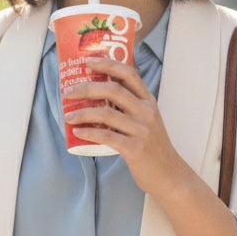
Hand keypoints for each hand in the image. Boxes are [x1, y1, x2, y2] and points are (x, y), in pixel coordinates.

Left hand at [64, 56, 184, 195]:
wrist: (168, 174)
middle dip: (86, 88)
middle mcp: (146, 112)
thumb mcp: (146, 120)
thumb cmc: (152, 146)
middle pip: (113, 90)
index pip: (129, 74)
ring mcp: (141, 130)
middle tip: (68, 92)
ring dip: (83, 113)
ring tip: (68, 116)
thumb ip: (129, 107)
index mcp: (148, 101)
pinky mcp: (135, 148)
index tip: (88, 61)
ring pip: (107, 113)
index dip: (107, 64)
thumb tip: (98, 95)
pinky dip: (89, 133)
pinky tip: (77, 132)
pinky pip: (107, 136)